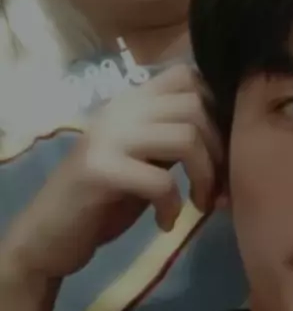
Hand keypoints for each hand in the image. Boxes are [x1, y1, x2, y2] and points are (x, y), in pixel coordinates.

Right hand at [1, 64, 221, 280]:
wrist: (48, 235)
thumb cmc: (102, 198)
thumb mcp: (144, 159)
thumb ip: (173, 138)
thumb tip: (227, 133)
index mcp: (131, 102)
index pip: (185, 75)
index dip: (214, 107)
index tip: (218, 146)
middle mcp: (119, 110)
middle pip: (194, 105)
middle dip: (218, 148)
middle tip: (216, 184)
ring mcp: (107, 138)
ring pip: (185, 137)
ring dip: (205, 176)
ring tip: (199, 203)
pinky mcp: (99, 171)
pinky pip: (161, 180)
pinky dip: (174, 206)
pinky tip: (165, 223)